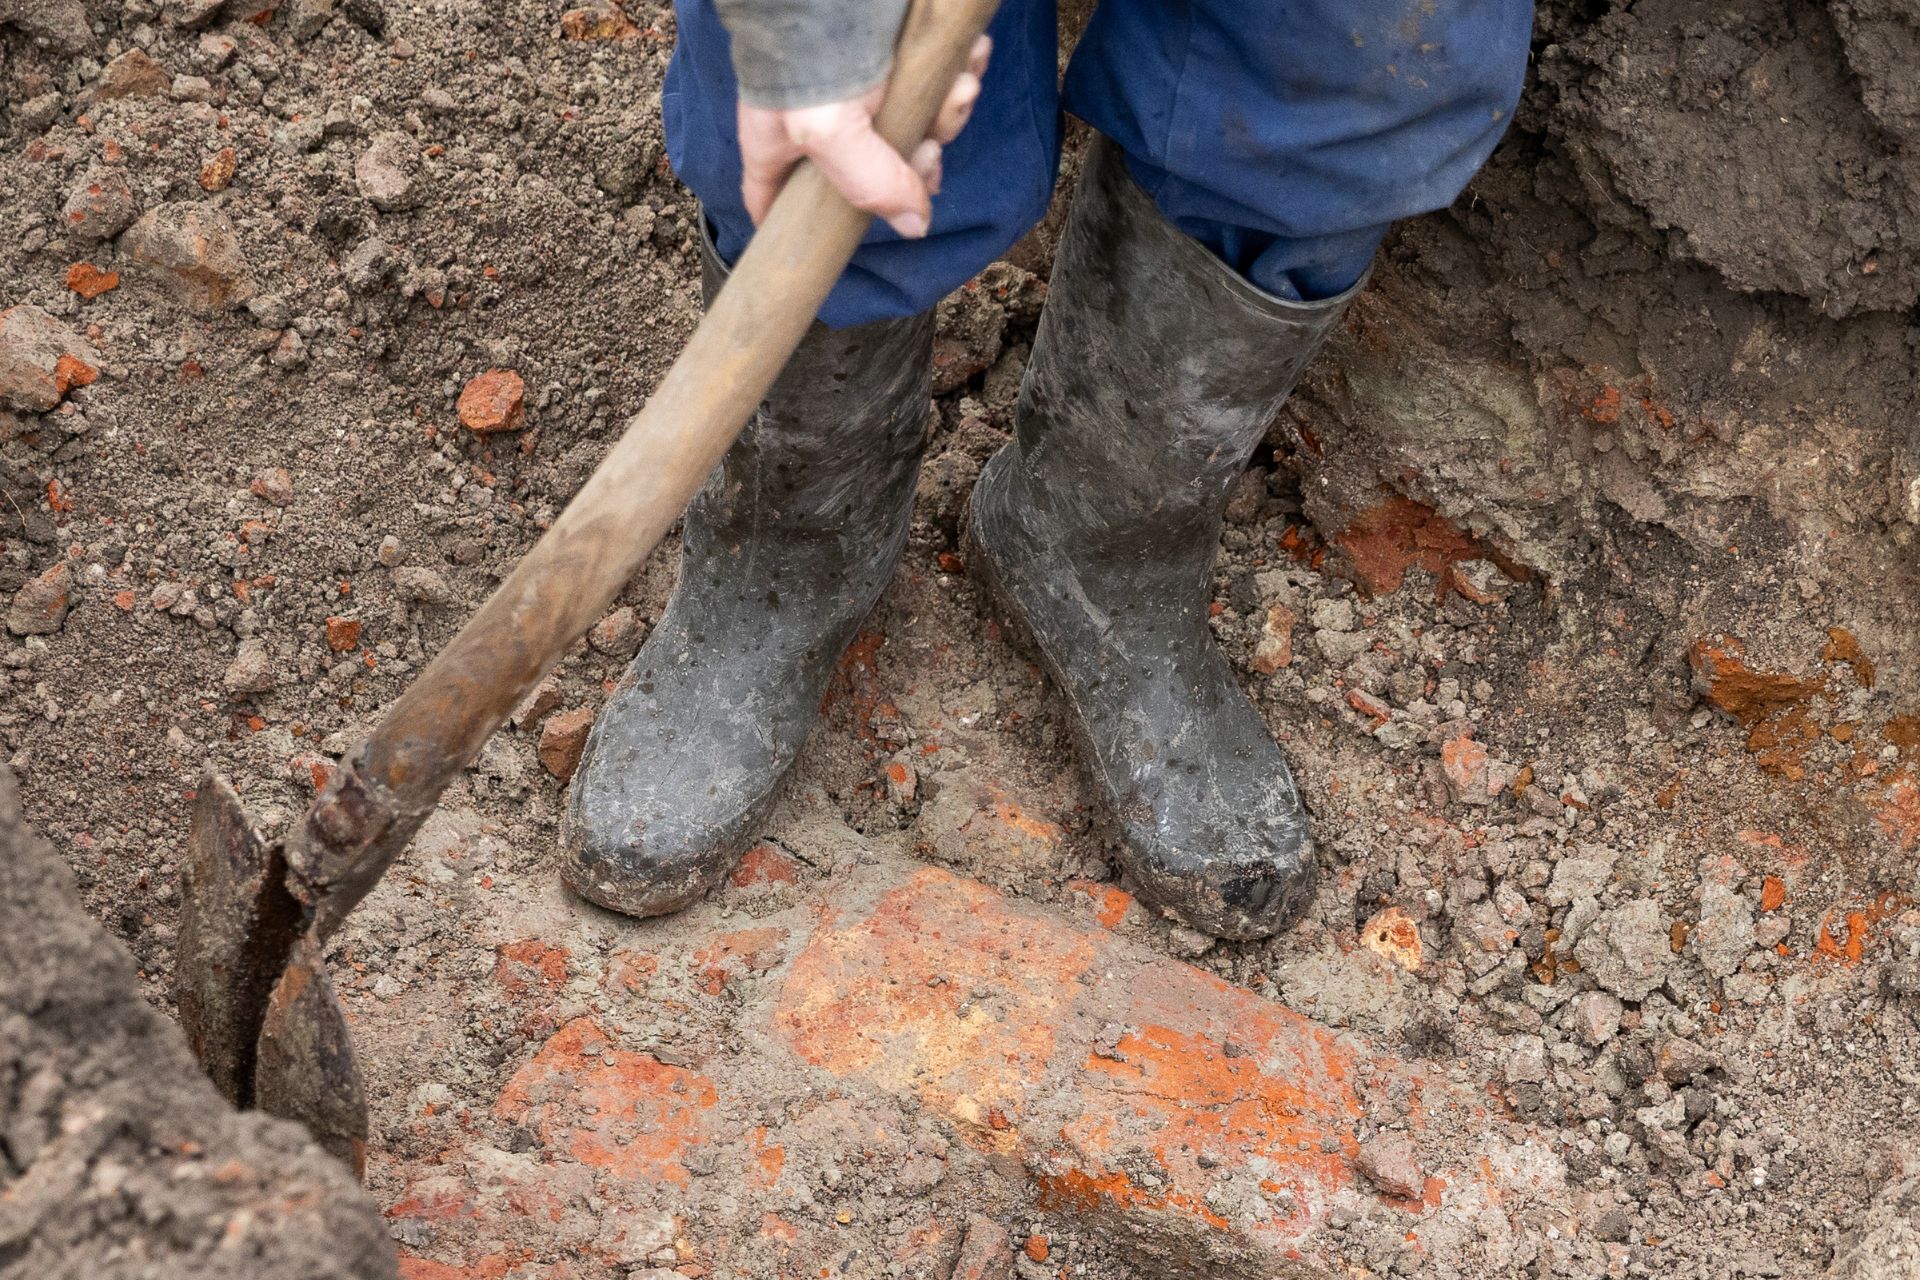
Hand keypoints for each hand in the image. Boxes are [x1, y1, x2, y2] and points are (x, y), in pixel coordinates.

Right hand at [737, 34, 990, 238]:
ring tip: (956, 86)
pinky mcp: (900, 59)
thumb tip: (914, 226)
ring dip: (949, 114)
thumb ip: (869, 186)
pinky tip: (967, 61)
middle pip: (878, 178)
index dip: (805, 232)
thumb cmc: (811, 42)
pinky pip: (941, 85)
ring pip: (920, 130)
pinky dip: (961, 74)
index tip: (838, 241)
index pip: (778, 208)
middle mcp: (824, 124)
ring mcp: (865, 92)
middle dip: (916, 166)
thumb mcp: (828, 131)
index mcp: (784, 146)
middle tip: (927, 147)